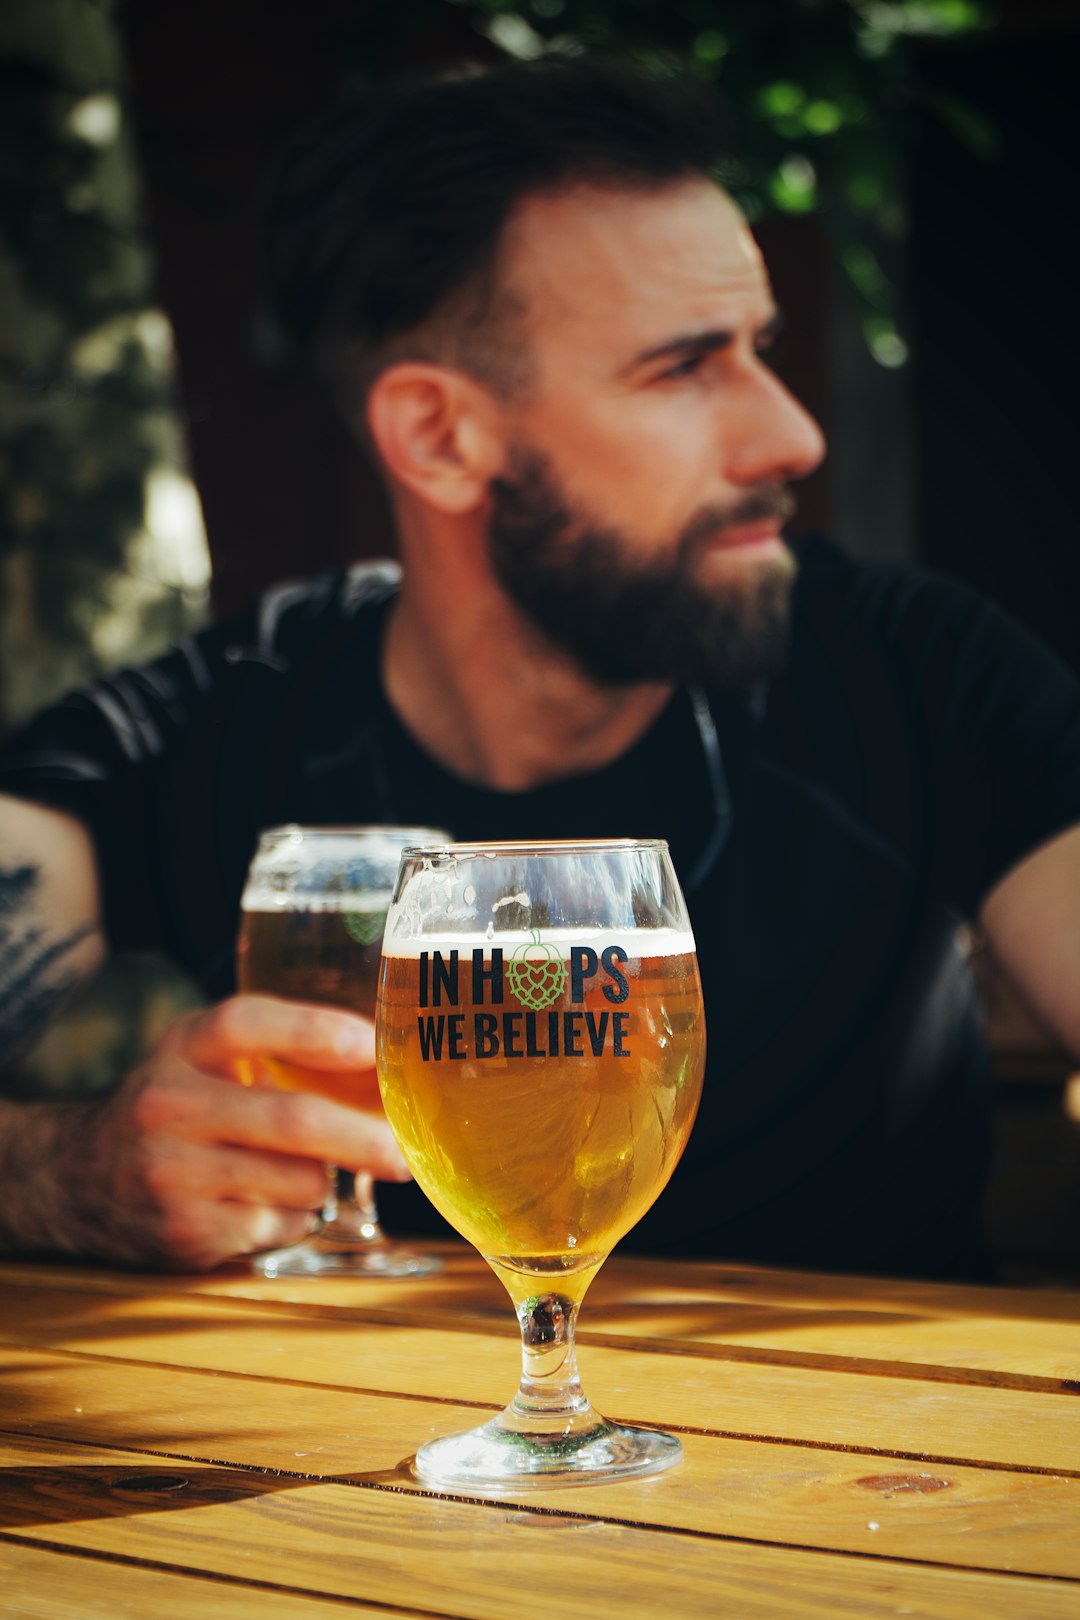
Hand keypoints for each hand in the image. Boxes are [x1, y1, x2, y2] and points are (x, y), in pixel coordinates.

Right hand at [6, 995, 409, 1270]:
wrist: (75, 1179)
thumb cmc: (173, 1110)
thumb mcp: (201, 1059)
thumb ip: (273, 1051)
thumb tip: (384, 1064)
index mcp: (182, 1048)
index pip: (246, 1025)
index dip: (314, 1032)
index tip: (370, 1045)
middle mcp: (169, 1106)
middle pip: (290, 1120)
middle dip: (364, 1137)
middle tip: (406, 1149)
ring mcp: (173, 1174)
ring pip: (298, 1181)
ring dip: (323, 1182)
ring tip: (294, 1174)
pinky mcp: (184, 1233)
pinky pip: (281, 1226)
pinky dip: (294, 1219)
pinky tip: (259, 1206)